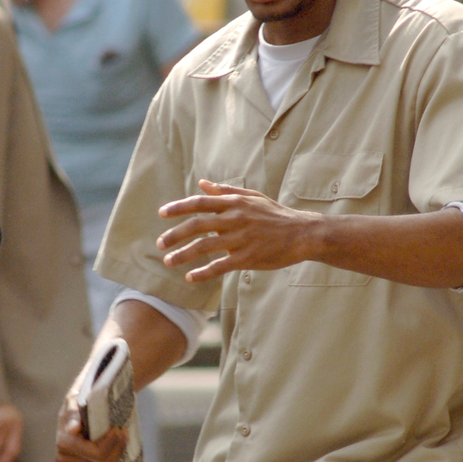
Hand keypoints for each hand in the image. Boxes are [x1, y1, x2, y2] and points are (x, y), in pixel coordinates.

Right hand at [56, 396, 124, 461]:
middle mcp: (62, 461)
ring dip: (117, 458)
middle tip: (123, 434)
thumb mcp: (75, 401)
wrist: (73, 417)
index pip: (98, 454)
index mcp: (64, 443)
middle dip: (118, 448)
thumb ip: (74, 413)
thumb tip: (73, 429)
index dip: (114, 443)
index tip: (119, 429)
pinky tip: (113, 458)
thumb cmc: (77, 406)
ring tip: (119, 443)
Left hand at [157, 181, 320, 282]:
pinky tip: (190, 277)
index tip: (161, 214)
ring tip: (169, 261)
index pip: (199, 203)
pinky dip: (203, 272)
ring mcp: (240, 239)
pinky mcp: (247, 257)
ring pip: (204, 247)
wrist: (303, 233)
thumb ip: (225, 191)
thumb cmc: (275, 215)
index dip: (178, 208)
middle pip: (197, 225)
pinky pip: (220, 266)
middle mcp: (235, 219)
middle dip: (174, 235)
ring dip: (183, 255)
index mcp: (234, 203)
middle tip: (159, 244)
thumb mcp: (252, 197)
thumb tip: (202, 184)